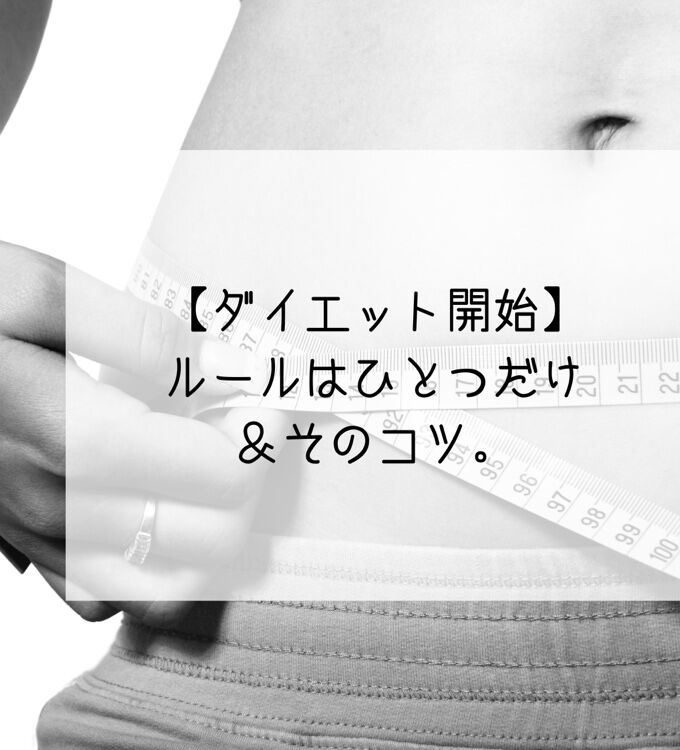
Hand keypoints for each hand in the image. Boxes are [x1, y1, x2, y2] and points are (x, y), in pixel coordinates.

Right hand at [0, 241, 287, 622]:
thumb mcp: (33, 291)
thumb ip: (140, 332)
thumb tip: (225, 366)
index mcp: (73, 438)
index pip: (219, 471)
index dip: (258, 432)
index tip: (258, 391)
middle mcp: (61, 507)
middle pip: (212, 538)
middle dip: (247, 481)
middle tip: (237, 425)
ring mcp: (41, 542)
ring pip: (171, 589)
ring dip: (214, 535)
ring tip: (208, 471)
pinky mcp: (27, 552)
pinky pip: (111, 599)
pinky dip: (154, 568)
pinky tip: (155, 508)